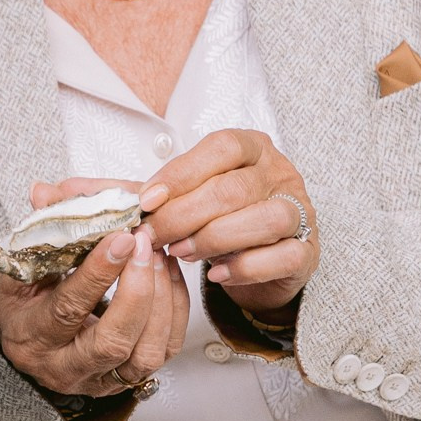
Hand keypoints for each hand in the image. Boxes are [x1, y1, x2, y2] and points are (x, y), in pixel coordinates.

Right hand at [0, 180, 188, 404]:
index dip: (98, 273)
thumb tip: (45, 191)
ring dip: (161, 300)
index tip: (121, 237)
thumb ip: (38, 231)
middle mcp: (66, 367)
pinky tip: (168, 275)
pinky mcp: (130, 377)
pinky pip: (165, 350)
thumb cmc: (21, 299)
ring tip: (158, 255)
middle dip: (138, 291)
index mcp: (31, 337)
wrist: (26, 338)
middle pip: (113, 341)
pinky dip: (174, 310)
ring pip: (146, 352)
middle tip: (145, 244)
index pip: (68, 309)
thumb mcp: (18, 265)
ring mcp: (102, 378)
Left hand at [140, 127, 317, 312]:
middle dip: (184, 215)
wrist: (265, 261)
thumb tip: (113, 198)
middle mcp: (281, 173)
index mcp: (253, 147)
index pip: (221, 147)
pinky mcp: (308, 252)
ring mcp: (301, 212)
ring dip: (213, 239)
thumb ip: (161, 193)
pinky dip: (244, 267)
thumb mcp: (193, 196)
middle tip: (153, 236)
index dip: (181, 173)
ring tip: (181, 253)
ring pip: (265, 219)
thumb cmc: (224, 218)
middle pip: (234, 188)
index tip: (146, 201)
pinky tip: (215, 274)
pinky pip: (282, 257)